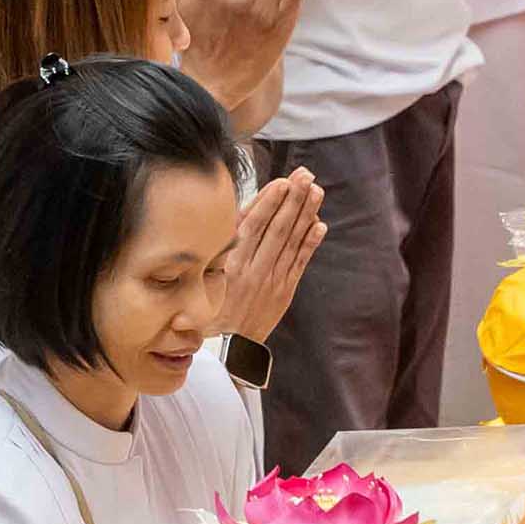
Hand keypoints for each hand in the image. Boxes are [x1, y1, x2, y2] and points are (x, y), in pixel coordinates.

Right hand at [218, 167, 325, 344]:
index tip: (282, 182)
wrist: (226, 346)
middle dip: (293, 199)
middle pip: (277, 228)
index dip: (270, 202)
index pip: (253, 225)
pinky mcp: (284, 291)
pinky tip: (319, 226)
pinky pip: (299, 263)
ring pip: (291, 241)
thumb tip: (239, 215)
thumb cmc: (210, 306)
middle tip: (305, 177)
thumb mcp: (205, 275)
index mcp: (230, 263)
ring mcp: (271, 280)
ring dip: (305, 215)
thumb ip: (222, 246)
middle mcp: (253, 269)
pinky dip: (310, 244)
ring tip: (315, 192)